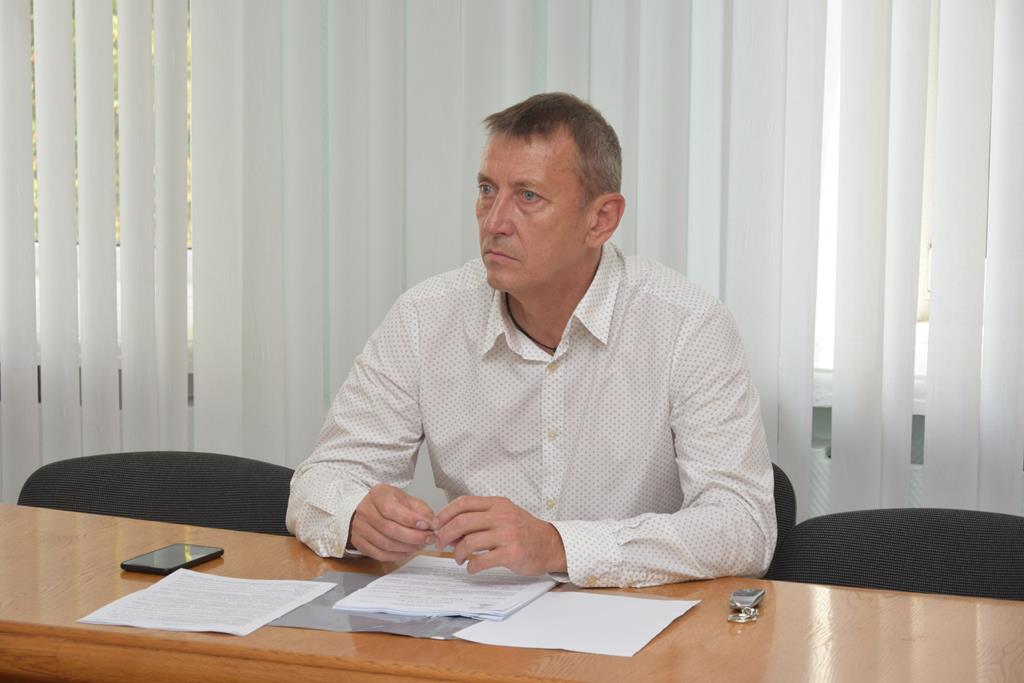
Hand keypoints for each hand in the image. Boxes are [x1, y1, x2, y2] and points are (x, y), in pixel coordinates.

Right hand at [349, 484, 435, 561]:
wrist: (370, 509)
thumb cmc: (390, 503)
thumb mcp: (406, 499)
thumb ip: (421, 510)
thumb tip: (433, 524)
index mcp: (377, 495)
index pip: (391, 509)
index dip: (411, 520)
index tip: (427, 525)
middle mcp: (365, 511)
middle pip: (389, 529)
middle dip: (413, 537)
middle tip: (429, 538)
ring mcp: (359, 527)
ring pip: (385, 544)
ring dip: (407, 548)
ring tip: (420, 545)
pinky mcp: (359, 542)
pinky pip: (379, 554)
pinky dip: (397, 555)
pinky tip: (408, 551)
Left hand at [433, 496, 566, 575]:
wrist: (550, 544)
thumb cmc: (524, 531)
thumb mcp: (504, 515)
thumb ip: (480, 518)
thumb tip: (451, 529)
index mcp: (497, 504)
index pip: (464, 502)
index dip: (445, 513)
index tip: (437, 524)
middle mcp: (502, 516)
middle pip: (463, 521)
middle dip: (445, 534)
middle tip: (440, 543)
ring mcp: (507, 535)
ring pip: (470, 542)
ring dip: (457, 553)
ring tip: (458, 558)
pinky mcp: (511, 553)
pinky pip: (482, 560)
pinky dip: (472, 566)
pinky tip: (472, 568)